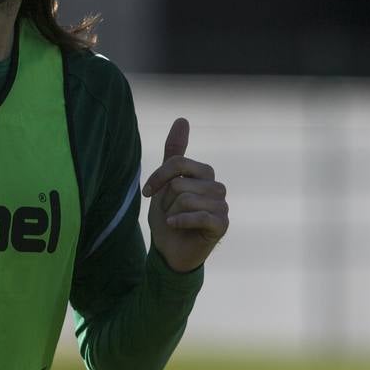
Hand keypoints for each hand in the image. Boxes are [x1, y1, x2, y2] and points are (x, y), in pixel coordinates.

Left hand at [141, 118, 228, 272]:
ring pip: (186, 199)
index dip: (158, 177)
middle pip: (180, 183)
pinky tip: (176, 226)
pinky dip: (180, 221)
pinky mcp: (222, 224)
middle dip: (165, 200)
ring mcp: (222, 206)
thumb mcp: (165, 182)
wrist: (169, 250)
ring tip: (175, 221)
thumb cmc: (169, 215)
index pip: (178, 162)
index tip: (147, 192)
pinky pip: (200, 216)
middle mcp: (216, 187)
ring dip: (171, 212)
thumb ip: (174, 152)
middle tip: (168, 211)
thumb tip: (183, 119)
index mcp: (204, 174)